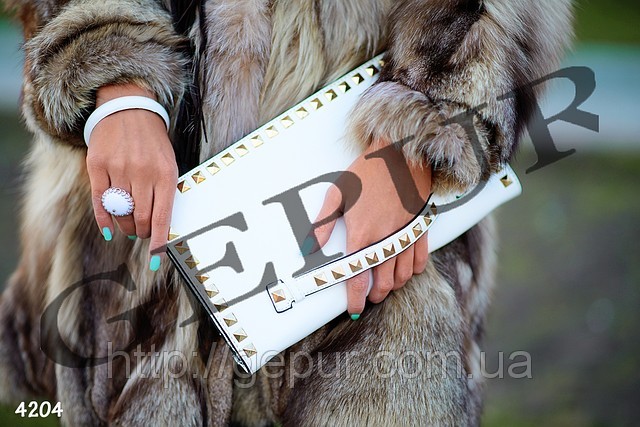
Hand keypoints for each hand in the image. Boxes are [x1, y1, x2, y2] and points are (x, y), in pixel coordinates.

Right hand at [86, 83, 177, 270]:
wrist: (128, 108)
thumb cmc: (153, 142)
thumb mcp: (169, 164)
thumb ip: (165, 193)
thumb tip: (161, 228)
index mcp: (165, 175)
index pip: (162, 218)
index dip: (158, 243)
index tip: (156, 260)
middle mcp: (142, 173)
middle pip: (140, 219)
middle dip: (142, 232)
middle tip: (142, 232)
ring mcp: (118, 169)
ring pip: (121, 213)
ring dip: (126, 226)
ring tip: (129, 224)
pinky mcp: (97, 166)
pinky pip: (100, 202)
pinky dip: (105, 220)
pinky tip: (110, 229)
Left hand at [313, 140, 431, 317]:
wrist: (400, 153)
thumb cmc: (366, 171)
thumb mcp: (337, 193)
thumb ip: (323, 223)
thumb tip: (309, 248)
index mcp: (363, 234)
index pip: (358, 278)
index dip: (354, 298)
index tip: (352, 309)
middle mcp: (386, 240)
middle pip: (383, 283)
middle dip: (374, 295)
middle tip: (367, 297)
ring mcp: (406, 236)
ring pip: (403, 276)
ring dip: (393, 286)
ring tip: (384, 287)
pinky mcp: (421, 228)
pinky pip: (420, 260)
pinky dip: (412, 271)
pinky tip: (405, 271)